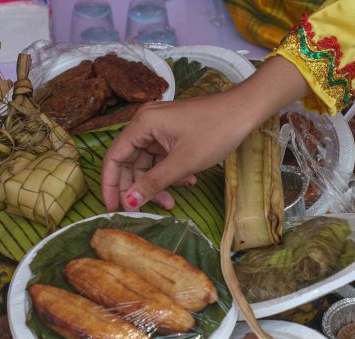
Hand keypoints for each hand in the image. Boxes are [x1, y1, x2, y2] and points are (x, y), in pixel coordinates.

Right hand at [101, 56, 309, 211]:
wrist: (244, 112)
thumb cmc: (215, 131)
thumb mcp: (183, 162)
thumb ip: (154, 183)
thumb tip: (128, 202)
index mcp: (142, 125)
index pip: (114, 157)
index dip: (110, 185)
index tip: (111, 208)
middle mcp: (146, 124)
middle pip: (130, 162)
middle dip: (137, 188)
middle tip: (143, 211)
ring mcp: (161, 129)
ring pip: (148, 164)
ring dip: (157, 184)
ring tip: (171, 204)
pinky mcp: (174, 134)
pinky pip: (164, 159)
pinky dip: (171, 174)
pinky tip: (188, 183)